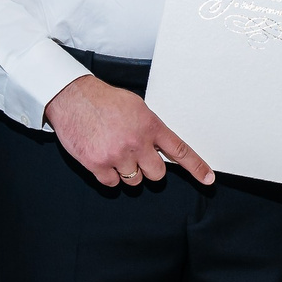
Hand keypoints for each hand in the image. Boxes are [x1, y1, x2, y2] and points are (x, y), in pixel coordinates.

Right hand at [45, 76, 213, 187]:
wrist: (73, 98)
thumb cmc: (104, 100)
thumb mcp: (136, 106)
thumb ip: (150, 127)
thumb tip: (160, 145)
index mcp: (149, 125)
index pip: (179, 151)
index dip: (196, 167)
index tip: (208, 179)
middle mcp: (136, 142)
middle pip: (156, 174)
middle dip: (149, 168)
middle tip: (136, 155)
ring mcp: (117, 155)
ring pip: (134, 181)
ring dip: (127, 171)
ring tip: (114, 151)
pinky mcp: (97, 164)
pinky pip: (112, 183)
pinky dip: (108, 175)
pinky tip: (102, 157)